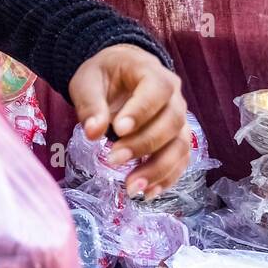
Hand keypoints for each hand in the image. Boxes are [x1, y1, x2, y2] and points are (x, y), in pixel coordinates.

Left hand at [69, 44, 189, 198]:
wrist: (119, 75)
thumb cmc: (103, 76)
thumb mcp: (87, 82)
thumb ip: (90, 104)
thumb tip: (93, 133)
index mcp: (152, 72)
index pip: (157, 89)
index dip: (141, 111)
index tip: (118, 130)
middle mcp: (174, 97)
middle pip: (171, 122)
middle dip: (144, 145)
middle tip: (113, 160)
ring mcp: (179, 119)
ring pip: (180, 146)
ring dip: (158, 169)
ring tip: (131, 188)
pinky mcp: (177, 140)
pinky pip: (180, 161)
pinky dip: (166, 179)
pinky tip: (147, 194)